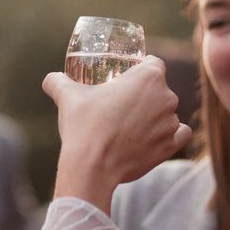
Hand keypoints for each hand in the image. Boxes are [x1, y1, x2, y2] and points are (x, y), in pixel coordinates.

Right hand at [43, 56, 190, 211]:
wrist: (92, 166)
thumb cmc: (83, 124)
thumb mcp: (67, 96)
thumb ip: (58, 81)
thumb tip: (50, 79)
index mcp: (148, 77)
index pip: (153, 63)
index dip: (140, 68)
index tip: (126, 78)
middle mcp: (167, 97)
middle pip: (159, 89)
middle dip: (144, 94)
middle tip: (121, 102)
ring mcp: (171, 123)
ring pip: (167, 112)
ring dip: (153, 115)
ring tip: (128, 124)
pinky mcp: (171, 146)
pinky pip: (179, 134)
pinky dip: (169, 134)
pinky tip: (152, 135)